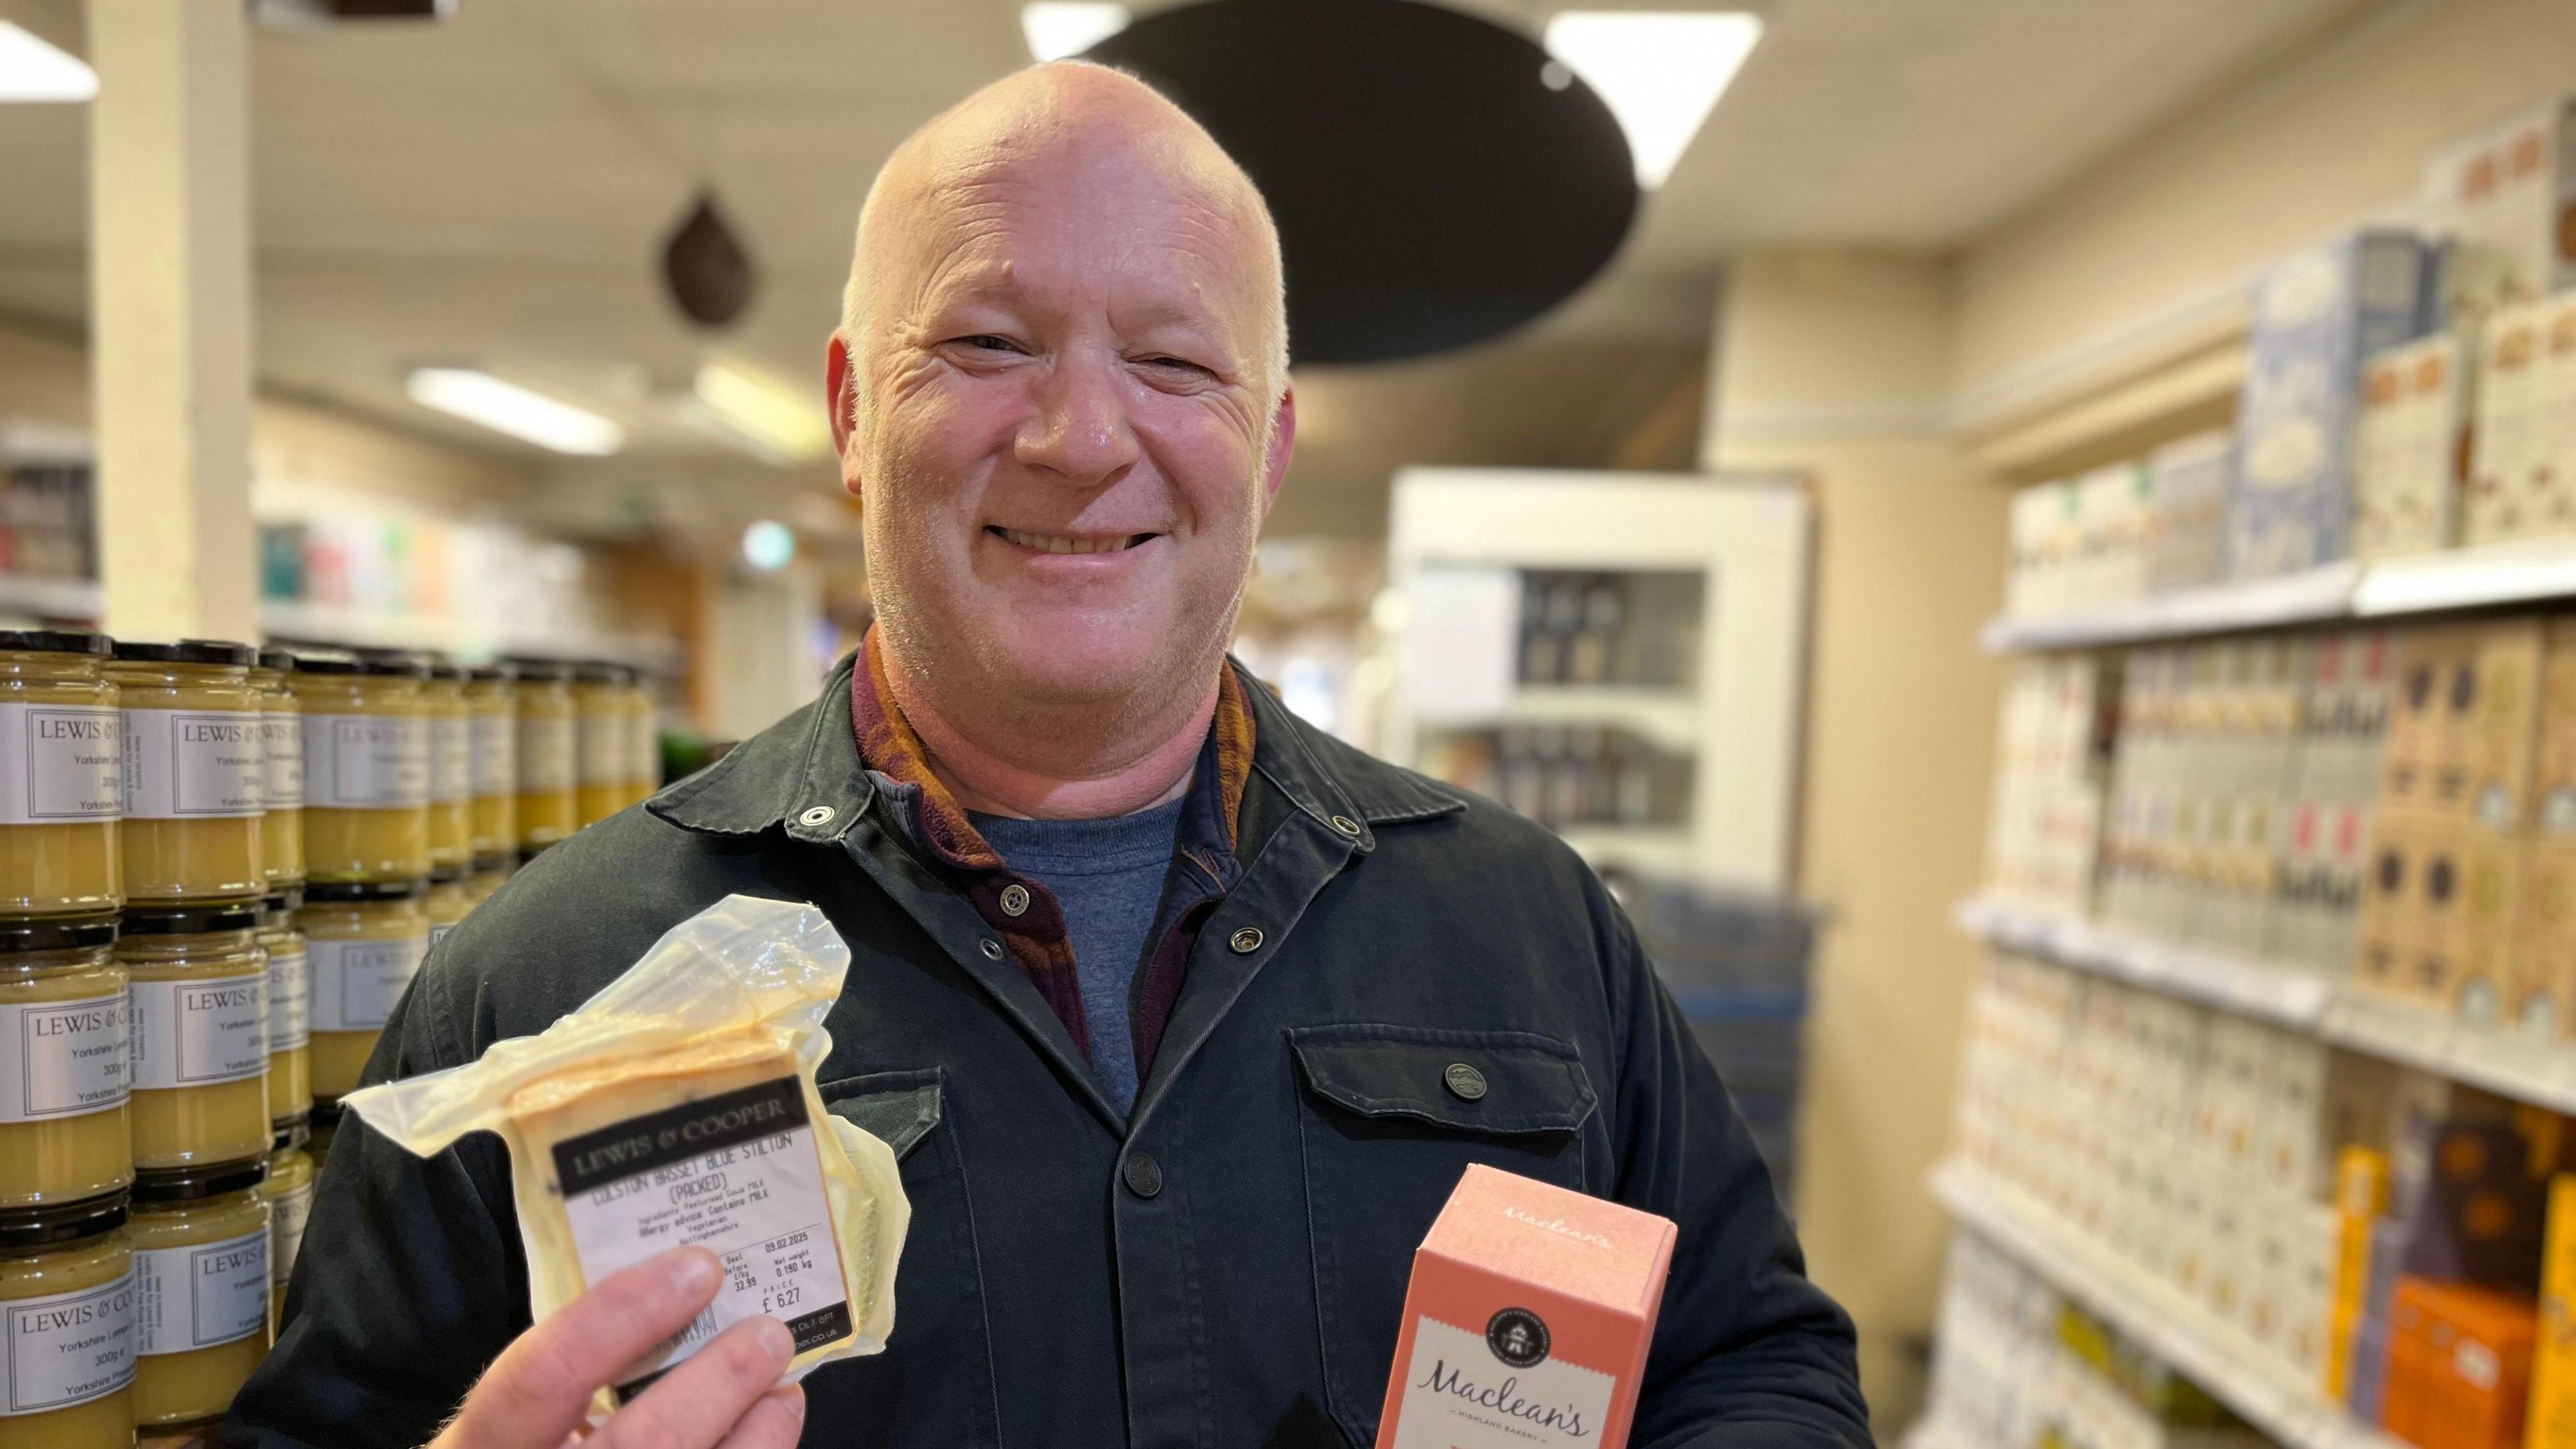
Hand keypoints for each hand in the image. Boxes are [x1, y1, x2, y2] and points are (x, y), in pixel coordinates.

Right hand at [430, 1246, 806, 1448]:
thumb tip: (682, 1310)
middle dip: (719, 1382)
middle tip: (770, 1333)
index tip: (699, 1268)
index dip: (623, 1314)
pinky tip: (765, 1439)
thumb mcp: (514, 1423)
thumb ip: (574, 1375)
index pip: (545, 1373)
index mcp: (480, 1448)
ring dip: (756, 1437)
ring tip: (783, 1392)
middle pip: (641, 1444)